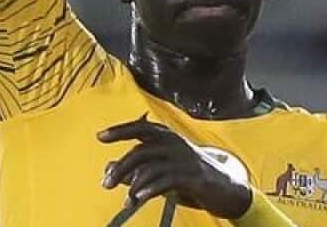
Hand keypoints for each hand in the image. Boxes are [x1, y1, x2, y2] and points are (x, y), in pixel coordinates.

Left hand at [98, 117, 251, 219]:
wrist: (227, 188)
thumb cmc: (190, 176)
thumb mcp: (161, 170)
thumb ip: (136, 169)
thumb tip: (109, 168)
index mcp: (167, 137)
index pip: (140, 128)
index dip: (119, 130)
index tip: (100, 137)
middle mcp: (175, 143)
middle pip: (140, 150)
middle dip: (120, 167)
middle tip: (105, 183)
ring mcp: (185, 159)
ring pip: (151, 166)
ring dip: (133, 184)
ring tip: (126, 200)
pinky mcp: (194, 176)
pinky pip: (167, 180)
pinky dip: (151, 188)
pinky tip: (140, 197)